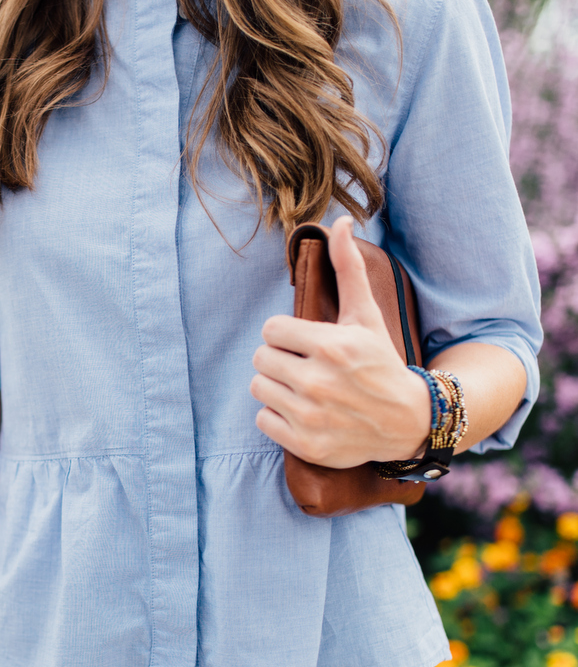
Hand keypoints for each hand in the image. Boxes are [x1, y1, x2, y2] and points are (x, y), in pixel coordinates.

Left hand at [250, 216, 430, 467]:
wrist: (406, 421)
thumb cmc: (382, 363)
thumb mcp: (366, 316)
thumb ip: (348, 269)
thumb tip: (338, 223)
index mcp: (330, 346)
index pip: (271, 329)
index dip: (285, 334)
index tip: (304, 342)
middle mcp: (318, 382)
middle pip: (261, 359)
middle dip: (279, 359)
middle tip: (303, 365)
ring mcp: (310, 416)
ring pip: (259, 388)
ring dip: (275, 387)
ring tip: (301, 388)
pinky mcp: (305, 443)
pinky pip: (263, 420)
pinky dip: (277, 417)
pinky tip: (301, 411)